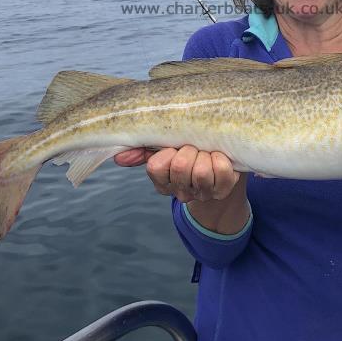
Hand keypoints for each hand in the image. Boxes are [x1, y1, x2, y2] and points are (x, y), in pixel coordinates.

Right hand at [114, 145, 239, 203]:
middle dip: (189, 149)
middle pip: (180, 166)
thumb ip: (141, 150)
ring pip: (201, 171)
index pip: (155, 166)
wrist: (217, 162)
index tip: (173, 147)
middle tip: (193, 147)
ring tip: (206, 153)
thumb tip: (118, 157)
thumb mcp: (163, 148)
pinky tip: (219, 157)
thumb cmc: (186, 150)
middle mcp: (180, 191)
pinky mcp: (223, 189)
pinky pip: (222, 169)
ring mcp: (202, 193)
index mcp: (162, 181)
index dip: (166, 153)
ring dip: (205, 155)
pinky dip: (221, 158)